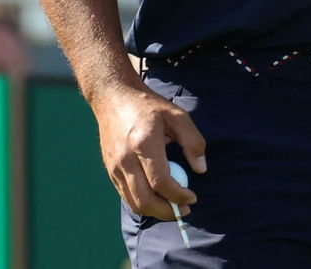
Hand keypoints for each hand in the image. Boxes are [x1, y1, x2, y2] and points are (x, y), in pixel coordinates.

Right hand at [89, 81, 206, 220]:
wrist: (113, 97)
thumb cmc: (148, 105)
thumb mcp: (177, 116)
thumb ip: (193, 142)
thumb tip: (201, 169)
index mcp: (144, 143)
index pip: (161, 182)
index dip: (178, 195)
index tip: (192, 198)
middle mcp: (125, 159)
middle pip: (144, 200)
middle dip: (167, 212)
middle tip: (184, 210)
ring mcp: (114, 166)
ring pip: (133, 202)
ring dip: (154, 211)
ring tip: (172, 207)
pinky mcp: (109, 170)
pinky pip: (125, 195)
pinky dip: (142, 202)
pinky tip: (157, 197)